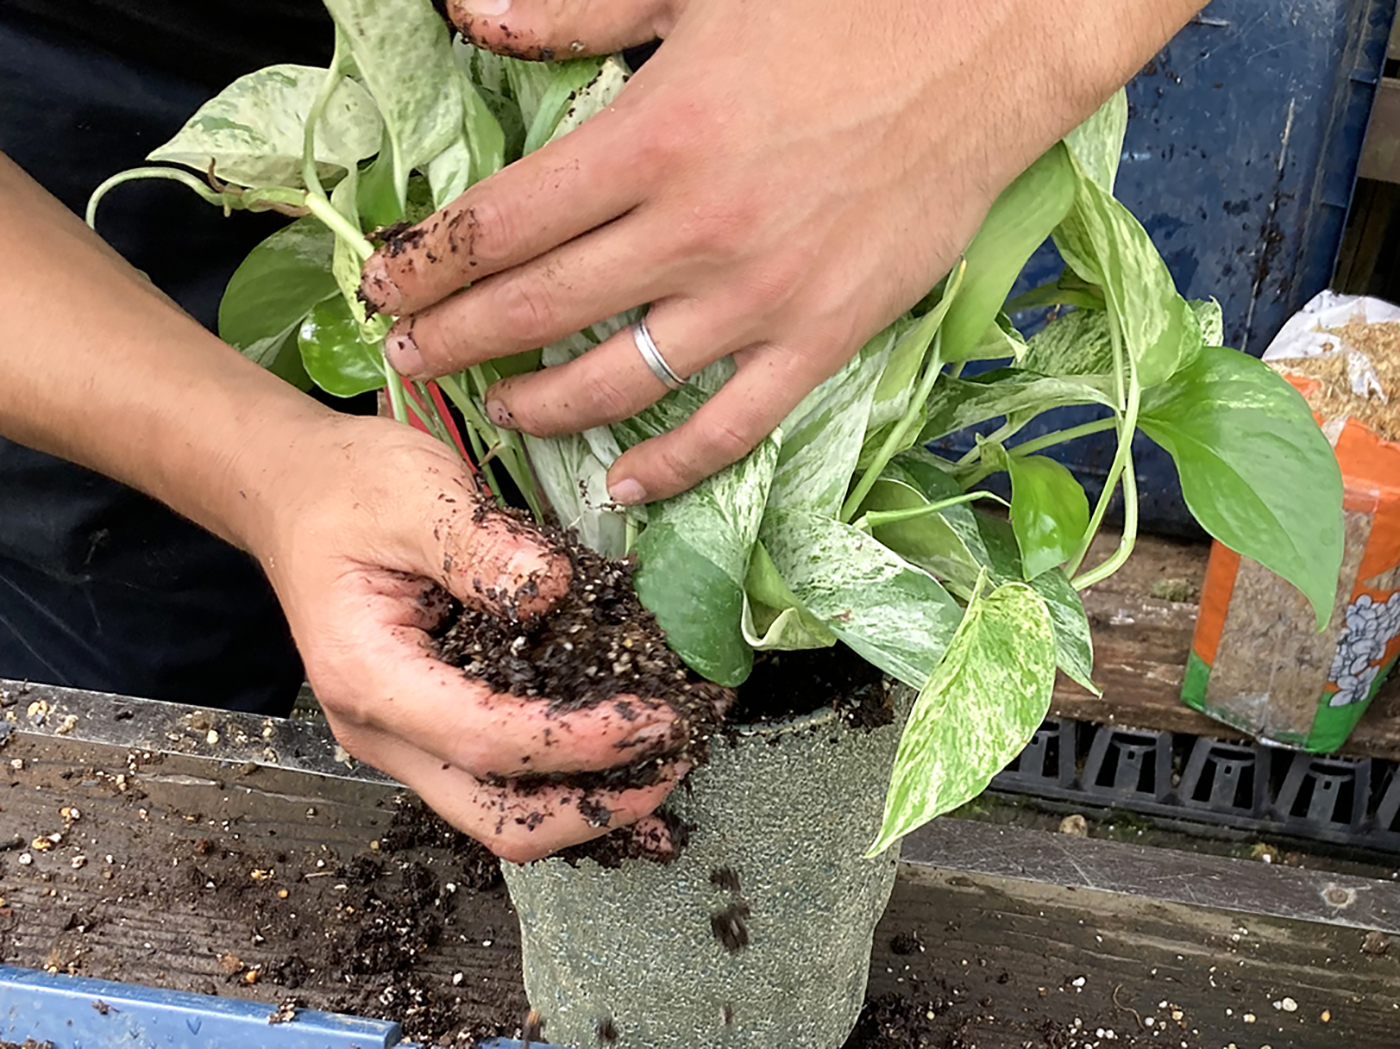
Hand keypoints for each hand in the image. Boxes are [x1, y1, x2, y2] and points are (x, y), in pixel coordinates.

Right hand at [0, 155, 687, 862]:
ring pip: (501, 813)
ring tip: (667, 771)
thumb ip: (480, 546)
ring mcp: (407, 738)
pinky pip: (503, 781)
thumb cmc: (349, 490)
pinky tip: (628, 771)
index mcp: (370, 675)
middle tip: (675, 762)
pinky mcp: (434, 727)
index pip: (485, 740)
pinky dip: (569, 784)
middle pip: (494, 819)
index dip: (576, 742)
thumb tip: (554, 592)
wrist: (297, 496)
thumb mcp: (413, 492)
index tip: (652, 719)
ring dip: (590, 805)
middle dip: (594, 809)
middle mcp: (382, 730)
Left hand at [360, 0, 1191, 504]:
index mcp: (650, 139)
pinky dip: (674, 464)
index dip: (429, 260)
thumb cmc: (843, 4)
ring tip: (497, 412)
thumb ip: (574, 12)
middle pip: (540, 307)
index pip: (502, 222)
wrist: (985, 45)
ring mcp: (759, 298)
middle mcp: (693, 232)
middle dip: (458, 339)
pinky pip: (734, 426)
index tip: (386, 283)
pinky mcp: (822, 338)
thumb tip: (468, 11)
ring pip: (621, 380)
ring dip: (543, 404)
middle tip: (409, 358)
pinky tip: (625, 482)